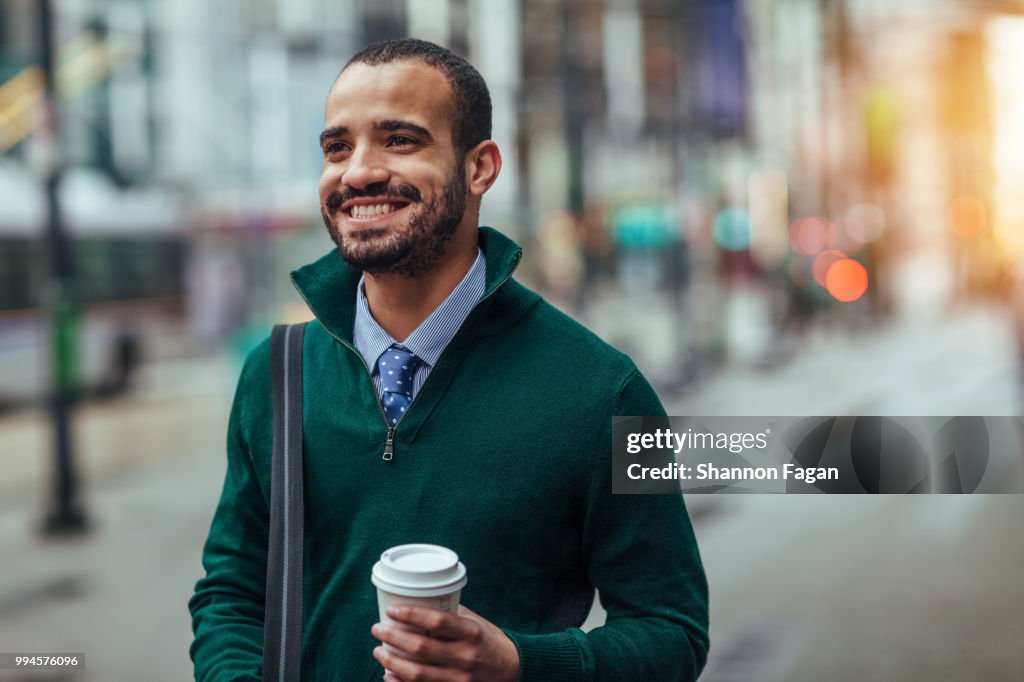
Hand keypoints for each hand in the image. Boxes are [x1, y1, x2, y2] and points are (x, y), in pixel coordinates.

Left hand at [371, 604, 519, 681]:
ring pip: (416, 673)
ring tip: (379, 651)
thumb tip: (420, 601)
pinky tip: (388, 674)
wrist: (512, 670)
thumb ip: (451, 614)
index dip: (411, 615)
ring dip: (391, 662)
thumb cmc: (489, 641)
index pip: (437, 622)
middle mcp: (465, 657)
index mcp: (471, 633)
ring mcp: (459, 679)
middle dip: (393, 637)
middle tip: (378, 629)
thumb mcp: (475, 623)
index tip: (392, 610)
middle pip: (421, 648)